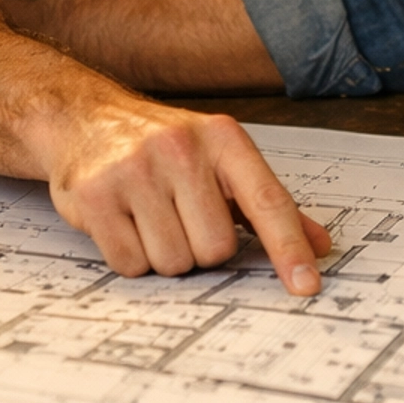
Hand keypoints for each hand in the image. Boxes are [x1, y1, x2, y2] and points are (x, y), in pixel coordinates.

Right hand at [36, 91, 332, 287]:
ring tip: (150, 217)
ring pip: (173, 262)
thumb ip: (266, 203)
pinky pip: (131, 265)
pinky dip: (131, 257)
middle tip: (181, 218)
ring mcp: (135, 170)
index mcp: (222, 138)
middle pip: (216, 249)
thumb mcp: (218, 159)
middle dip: (201, 248)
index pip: (267, 201)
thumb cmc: (161, 145)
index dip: (288, 248)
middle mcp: (180, 148)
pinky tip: (124, 223)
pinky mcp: (95, 196)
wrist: (84, 118)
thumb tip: (319, 245)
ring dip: (164, 255)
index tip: (306, 284)